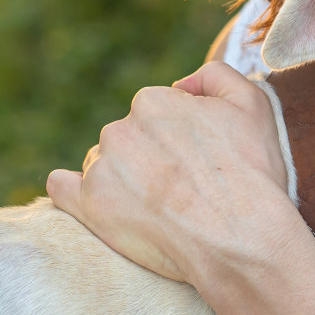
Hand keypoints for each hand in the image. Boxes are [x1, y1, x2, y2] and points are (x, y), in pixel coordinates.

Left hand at [47, 61, 299, 289]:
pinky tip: (84, 197)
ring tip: (158, 209)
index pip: (156, 113)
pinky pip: (62, 188)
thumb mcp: (253, 103)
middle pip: (127, 137)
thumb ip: (215, 75)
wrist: (241, 239)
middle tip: (181, 189)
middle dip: (148, 156)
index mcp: (154, 101)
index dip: (178, 137)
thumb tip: (183, 84)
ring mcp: (101, 168)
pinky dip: (70, 190)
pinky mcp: (89, 207)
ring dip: (121, 178)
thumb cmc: (252, 174)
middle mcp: (120, 128)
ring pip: (103, 164)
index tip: (196, 162)